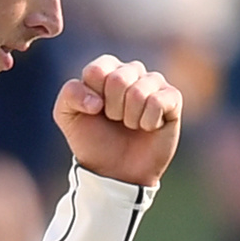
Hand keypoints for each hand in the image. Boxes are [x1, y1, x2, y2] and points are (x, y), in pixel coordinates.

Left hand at [53, 55, 181, 186]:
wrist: (115, 171)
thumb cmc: (92, 140)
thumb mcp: (67, 116)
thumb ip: (70, 94)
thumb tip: (97, 101)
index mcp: (106, 70)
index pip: (98, 70)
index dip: (93, 96)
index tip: (94, 111)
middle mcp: (131, 71)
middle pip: (119, 79)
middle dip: (113, 108)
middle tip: (114, 120)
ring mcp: (154, 84)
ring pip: (139, 91)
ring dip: (130, 117)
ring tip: (130, 125)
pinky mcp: (172, 99)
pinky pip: (159, 101)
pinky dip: (148, 121)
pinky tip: (148, 127)